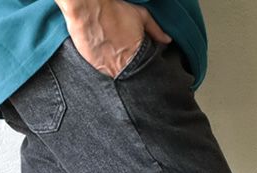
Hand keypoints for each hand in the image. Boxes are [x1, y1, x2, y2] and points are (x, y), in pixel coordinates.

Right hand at [57, 0, 171, 77]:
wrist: (90, 12)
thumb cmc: (114, 12)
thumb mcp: (141, 17)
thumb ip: (156, 30)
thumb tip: (167, 40)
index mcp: (135, 55)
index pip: (143, 69)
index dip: (142, 65)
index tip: (139, 59)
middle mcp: (121, 66)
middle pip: (129, 75)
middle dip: (129, 68)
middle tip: (125, 56)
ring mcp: (106, 69)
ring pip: (115, 75)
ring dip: (116, 69)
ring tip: (114, 55)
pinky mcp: (93, 68)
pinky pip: (101, 74)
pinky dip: (104, 67)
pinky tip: (104, 55)